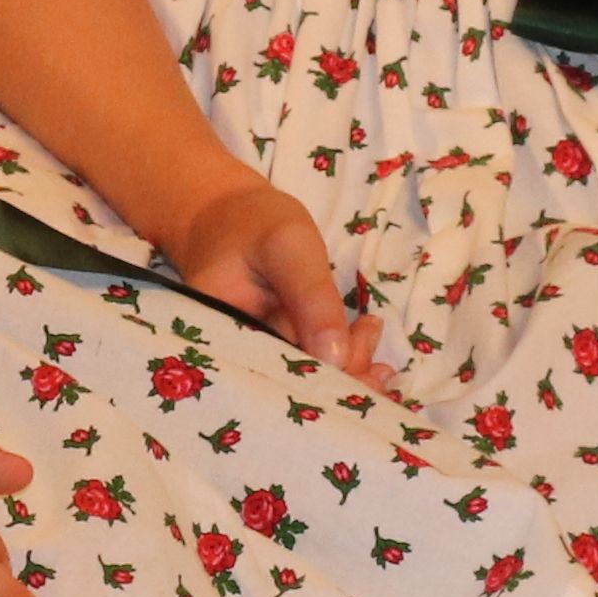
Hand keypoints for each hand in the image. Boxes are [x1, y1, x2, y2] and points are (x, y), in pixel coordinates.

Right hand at [156, 168, 386, 384]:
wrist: (231, 212)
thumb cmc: (253, 222)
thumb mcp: (286, 246)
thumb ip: (310, 298)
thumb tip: (336, 360)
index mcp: (221, 339)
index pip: (277, 376)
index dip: (324, 383)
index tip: (365, 374)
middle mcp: (235, 356)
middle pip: (292, 384)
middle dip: (342, 377)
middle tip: (376, 353)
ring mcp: (256, 350)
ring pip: (306, 373)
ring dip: (348, 363)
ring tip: (371, 330)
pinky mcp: (274, 341)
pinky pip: (308, 357)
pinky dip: (340, 352)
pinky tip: (365, 340)